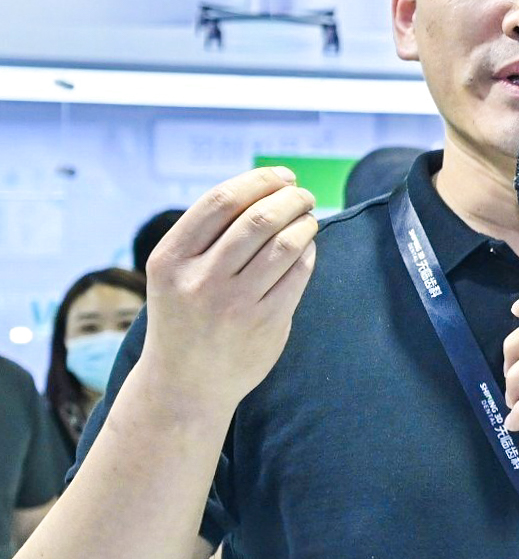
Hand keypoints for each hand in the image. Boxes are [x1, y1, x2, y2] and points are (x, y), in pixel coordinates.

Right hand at [140, 168, 319, 413]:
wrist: (185, 383)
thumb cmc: (184, 315)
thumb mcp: (175, 272)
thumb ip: (208, 235)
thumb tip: (265, 188)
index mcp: (170, 258)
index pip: (219, 201)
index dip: (258, 180)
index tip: (282, 176)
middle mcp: (199, 279)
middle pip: (258, 218)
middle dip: (290, 198)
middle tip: (304, 195)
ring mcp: (234, 303)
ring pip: (285, 244)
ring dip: (305, 222)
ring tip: (309, 217)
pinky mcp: (266, 322)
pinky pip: (299, 273)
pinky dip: (309, 251)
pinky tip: (308, 246)